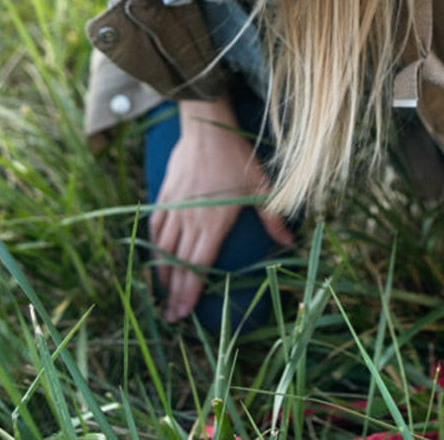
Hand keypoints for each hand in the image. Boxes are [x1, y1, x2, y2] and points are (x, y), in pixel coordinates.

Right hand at [148, 96, 292, 322]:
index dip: (189, 292)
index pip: (198, 266)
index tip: (183, 314)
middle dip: (173, 293)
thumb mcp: (261, 185)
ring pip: (162, 249)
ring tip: (162, 295)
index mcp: (213, 223)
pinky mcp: (164, 196)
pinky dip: (153, 246)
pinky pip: (155, 227)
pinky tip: (155, 257)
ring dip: (161, 274)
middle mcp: (189, 220)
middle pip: (177, 264)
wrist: (205, 127)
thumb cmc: (237, 156)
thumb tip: (290, 243)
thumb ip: (273, 217)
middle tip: (170, 317)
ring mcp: (173, 208)